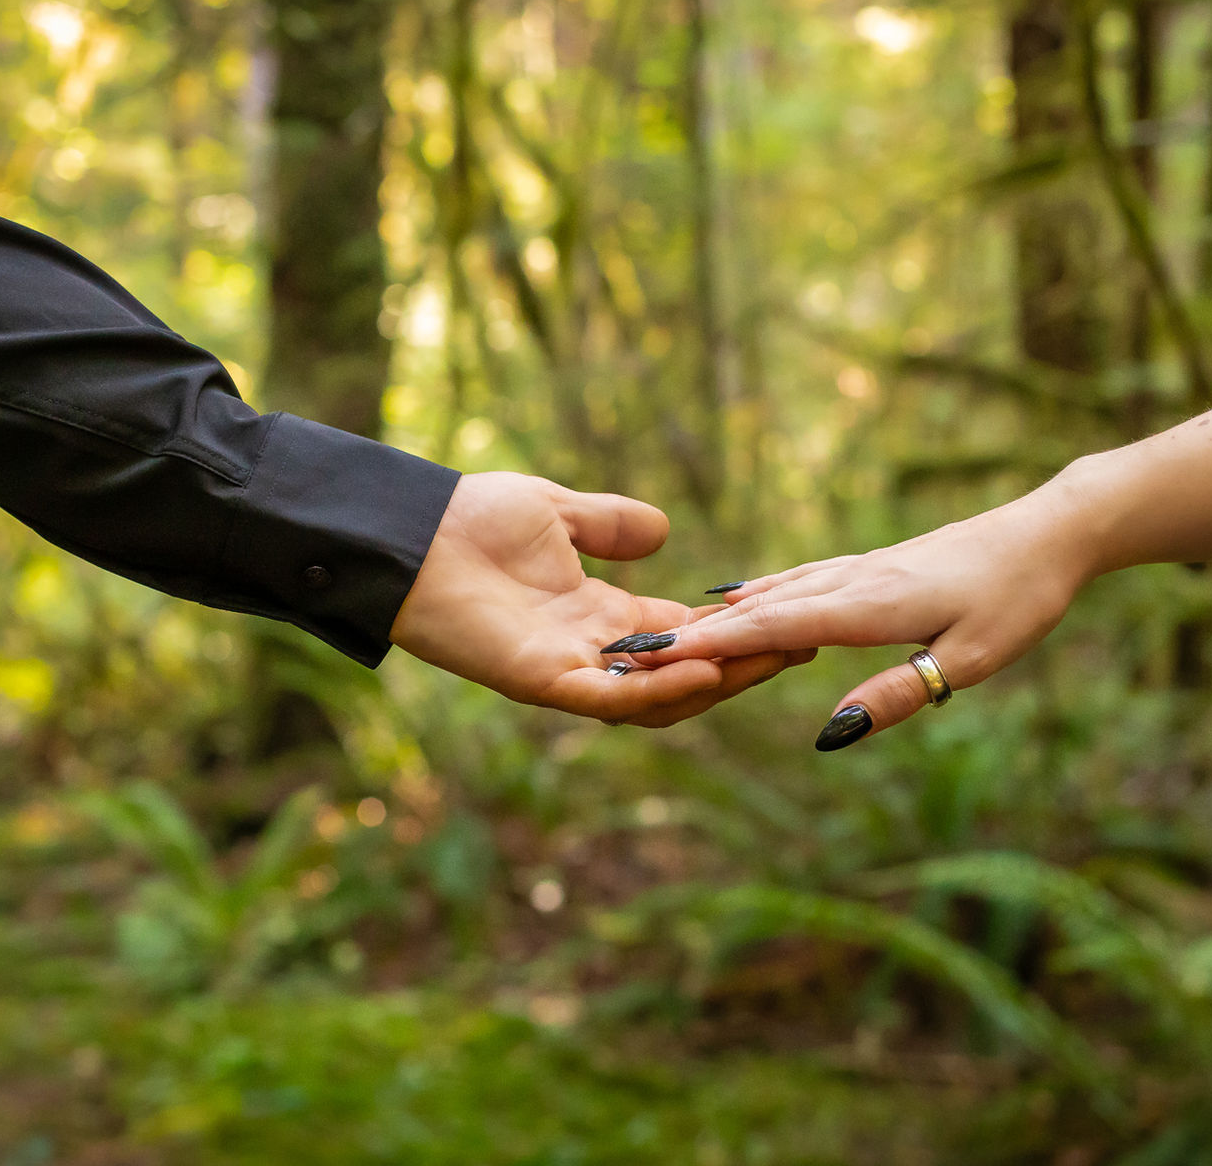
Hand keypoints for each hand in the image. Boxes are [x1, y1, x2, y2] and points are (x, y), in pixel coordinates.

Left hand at [391, 471, 808, 726]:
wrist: (410, 533)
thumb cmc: (469, 519)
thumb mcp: (558, 512)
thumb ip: (610, 525)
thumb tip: (663, 530)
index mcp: (597, 615)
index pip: (680, 634)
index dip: (732, 632)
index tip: (788, 619)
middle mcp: (590, 652)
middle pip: (681, 673)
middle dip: (741, 664)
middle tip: (801, 646)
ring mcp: (568, 671)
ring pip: (655, 696)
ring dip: (713, 683)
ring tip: (767, 659)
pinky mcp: (541, 680)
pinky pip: (611, 699)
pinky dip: (657, 690)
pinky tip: (702, 667)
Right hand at [621, 469, 1106, 745]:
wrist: (1051, 532)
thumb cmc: (1017, 600)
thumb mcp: (968, 661)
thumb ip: (898, 695)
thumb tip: (832, 732)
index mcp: (869, 606)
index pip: (773, 627)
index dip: (713, 645)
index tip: (654, 659)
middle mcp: (854, 581)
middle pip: (760, 607)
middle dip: (697, 631)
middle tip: (632, 651)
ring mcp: (862, 568)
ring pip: (776, 589)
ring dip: (720, 612)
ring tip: (668, 630)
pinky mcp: (875, 565)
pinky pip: (799, 579)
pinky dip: (758, 590)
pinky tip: (740, 592)